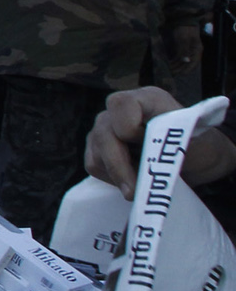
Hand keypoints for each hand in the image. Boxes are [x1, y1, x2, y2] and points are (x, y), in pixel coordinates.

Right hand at [86, 86, 235, 198]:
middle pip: (104, 134)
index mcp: (144, 99)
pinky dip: (111, 178)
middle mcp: (118, 110)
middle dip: (119, 166)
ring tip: (140, 186)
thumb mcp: (192, 138)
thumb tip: (150, 154)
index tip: (152, 147)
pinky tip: (131, 180)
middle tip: (134, 192)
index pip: (120, 105)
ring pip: (96, 153)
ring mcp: (105, 128)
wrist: (194, 159)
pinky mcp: (98, 148)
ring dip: (117, 175)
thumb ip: (170, 139)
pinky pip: (94, 165)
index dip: (130, 129)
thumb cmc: (196, 145)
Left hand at [171, 22, 202, 71]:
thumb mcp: (184, 39)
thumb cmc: (185, 29)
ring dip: (176, 66)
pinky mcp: (183, 49)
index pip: (194, 62)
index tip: (181, 74)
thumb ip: (184, 50)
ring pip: (182, 61)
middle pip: (187, 63)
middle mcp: (194, 52)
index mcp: (197, 50)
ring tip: (168, 70)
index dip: (188, 69)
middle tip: (171, 74)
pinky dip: (174, 61)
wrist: (183, 21)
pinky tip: (169, 64)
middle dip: (179, 69)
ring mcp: (188, 50)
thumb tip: (186, 61)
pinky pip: (179, 57)